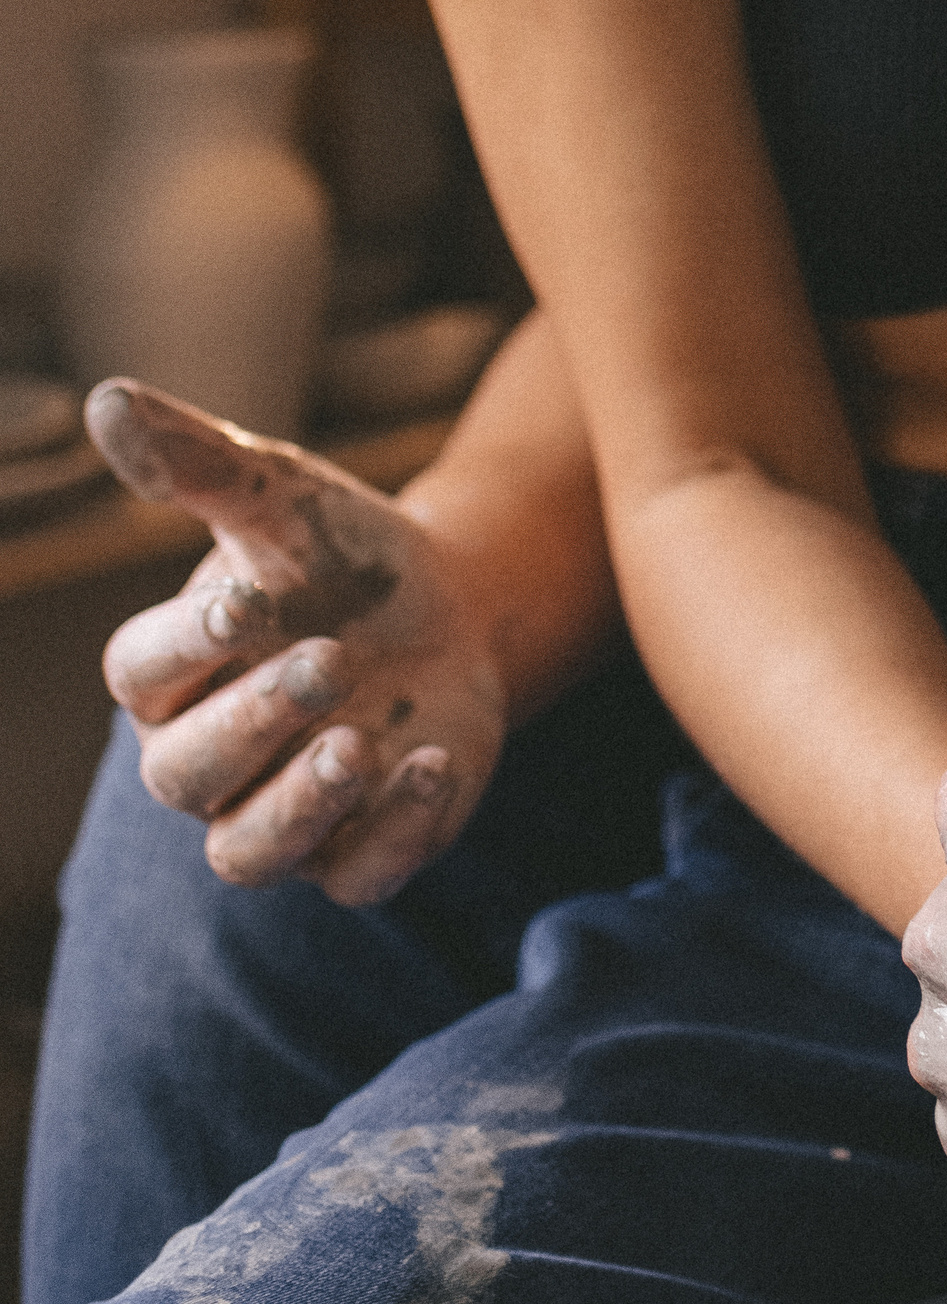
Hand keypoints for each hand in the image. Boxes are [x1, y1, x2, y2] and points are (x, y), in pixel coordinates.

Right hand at [91, 380, 503, 905]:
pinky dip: (393, 832)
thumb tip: (110, 403)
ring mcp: (285, 813)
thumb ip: (201, 462)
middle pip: (185, 775)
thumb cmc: (343, 553)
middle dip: (254, 722)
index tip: (249, 600)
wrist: (454, 607)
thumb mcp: (281, 498)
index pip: (139, 676)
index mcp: (170, 675)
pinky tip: (435, 765)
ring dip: (300, 807)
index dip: (186, 644)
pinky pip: (358, 875)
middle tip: (331, 659)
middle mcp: (211, 758)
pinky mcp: (364, 849)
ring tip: (361, 745)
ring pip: (249, 854)